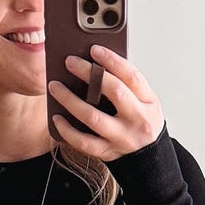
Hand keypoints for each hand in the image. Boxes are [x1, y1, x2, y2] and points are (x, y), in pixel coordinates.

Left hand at [48, 45, 163, 160]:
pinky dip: (67, 130)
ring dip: (71, 100)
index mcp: (148, 101)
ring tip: (55, 87)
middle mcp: (137, 119)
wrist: (149, 155)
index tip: (94, 49)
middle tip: (70, 62)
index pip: (131, 76)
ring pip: (94, 118)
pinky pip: (84, 142)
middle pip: (114, 92)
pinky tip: (56, 117)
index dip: (112, 60)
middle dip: (90, 74)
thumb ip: (125, 83)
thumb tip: (95, 62)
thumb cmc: (141, 120)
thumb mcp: (144, 100)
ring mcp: (122, 138)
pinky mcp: (108, 152)